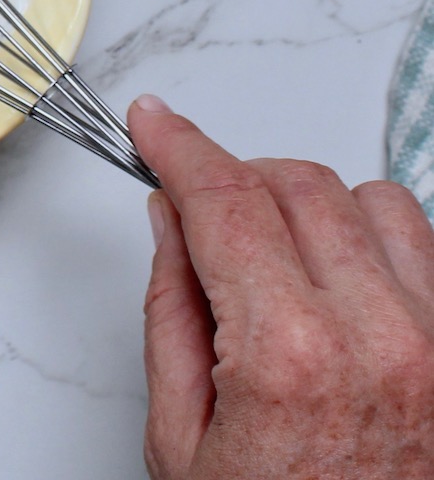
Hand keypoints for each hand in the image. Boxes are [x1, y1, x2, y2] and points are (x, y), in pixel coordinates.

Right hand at [129, 94, 433, 479]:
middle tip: (199, 206)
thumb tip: (170, 217)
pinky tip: (342, 278)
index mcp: (289, 355)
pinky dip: (379, 239)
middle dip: (235, 176)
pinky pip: (431, 246)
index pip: (224, 198)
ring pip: (376, 199)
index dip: (179, 144)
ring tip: (277, 252)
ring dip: (313, 205)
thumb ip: (172, 305)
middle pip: (297, 183)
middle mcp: (381, 339)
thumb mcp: (181, 435)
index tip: (154, 123)